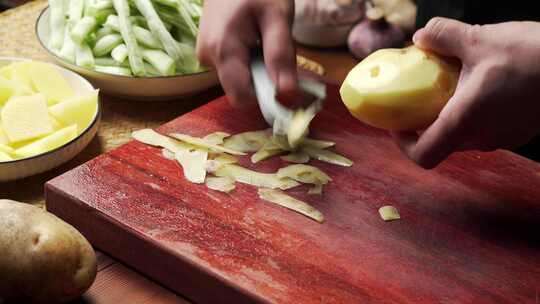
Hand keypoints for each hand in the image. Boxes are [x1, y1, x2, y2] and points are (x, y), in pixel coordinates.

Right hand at [197, 0, 297, 106]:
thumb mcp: (278, 16)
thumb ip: (281, 55)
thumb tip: (287, 94)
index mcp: (222, 50)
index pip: (242, 98)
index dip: (266, 97)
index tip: (287, 82)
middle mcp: (208, 57)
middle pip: (242, 89)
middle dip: (265, 79)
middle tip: (279, 51)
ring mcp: (206, 54)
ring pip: (240, 79)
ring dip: (260, 69)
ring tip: (266, 39)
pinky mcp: (209, 51)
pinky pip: (235, 68)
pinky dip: (251, 60)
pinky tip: (256, 38)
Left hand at [393, 18, 539, 168]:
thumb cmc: (534, 56)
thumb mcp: (480, 39)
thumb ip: (444, 36)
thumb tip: (421, 36)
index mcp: (464, 121)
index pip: (423, 155)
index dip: (403, 143)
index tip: (398, 123)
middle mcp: (482, 137)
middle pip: (441, 142)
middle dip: (425, 121)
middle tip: (419, 95)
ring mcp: (503, 137)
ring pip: (464, 135)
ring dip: (450, 114)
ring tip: (450, 84)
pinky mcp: (519, 130)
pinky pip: (486, 128)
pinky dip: (474, 113)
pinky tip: (480, 85)